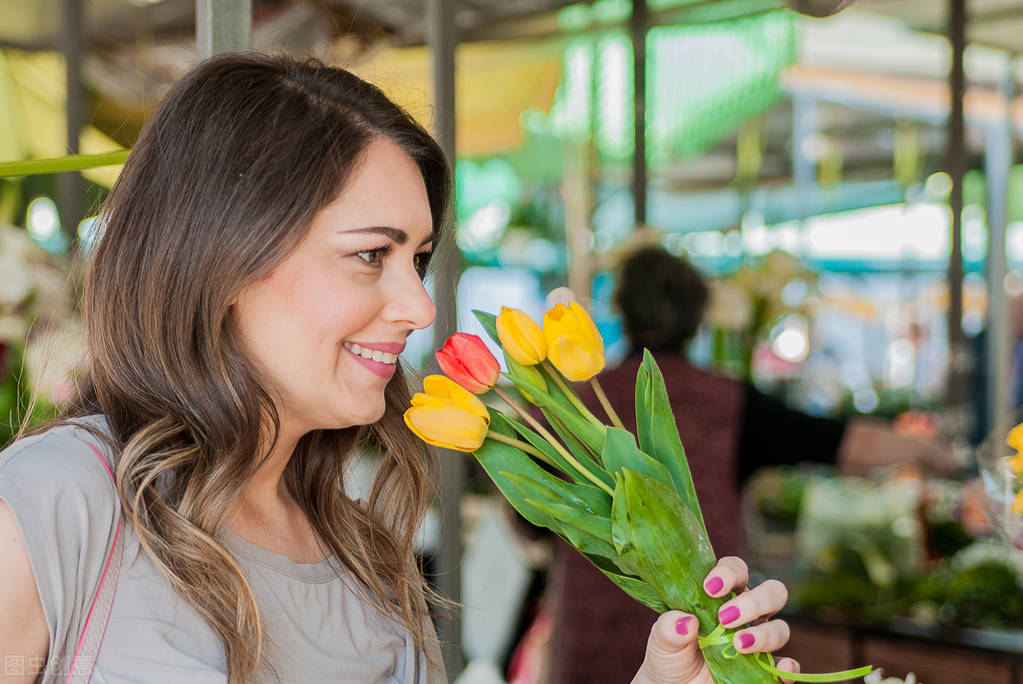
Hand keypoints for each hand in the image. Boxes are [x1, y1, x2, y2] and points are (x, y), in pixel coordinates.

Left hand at [632, 556, 797, 683]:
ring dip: (763, 634)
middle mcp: (747, 614)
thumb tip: (686, 622)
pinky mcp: (766, 670)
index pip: (736, 570)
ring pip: (780, 628)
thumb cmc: (670, 655)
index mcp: (722, 595)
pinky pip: (788, 666)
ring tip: (738, 644)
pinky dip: (788, 667)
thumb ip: (668, 628)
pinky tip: (779, 670)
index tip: (710, 588)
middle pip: (771, 592)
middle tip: (725, 617)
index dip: (728, 573)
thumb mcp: (661, 640)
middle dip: (753, 601)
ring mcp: (759, 641)